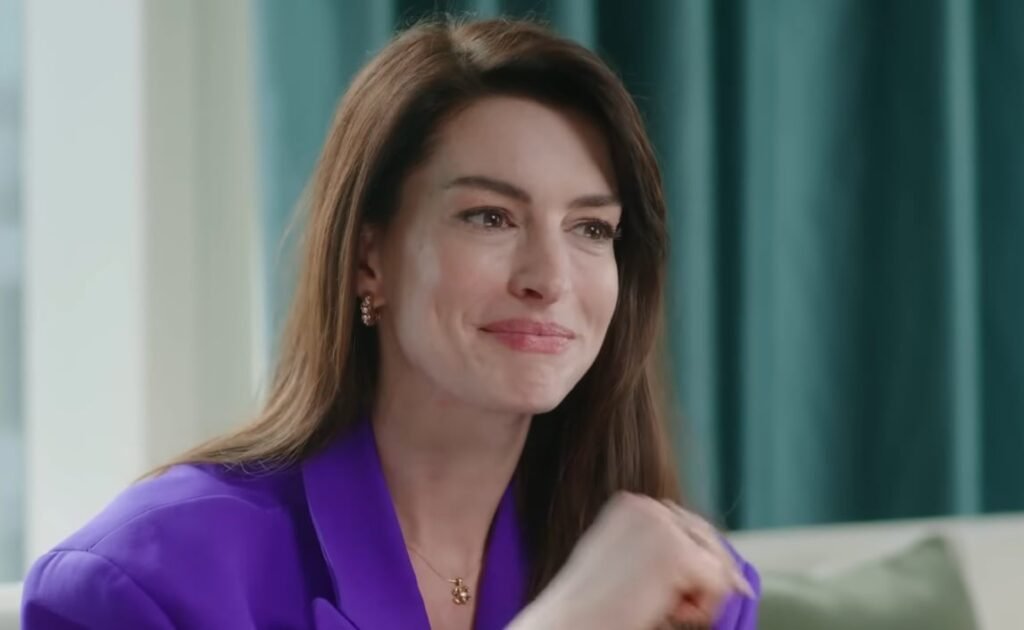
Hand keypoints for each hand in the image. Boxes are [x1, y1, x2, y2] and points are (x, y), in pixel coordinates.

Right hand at [509, 493, 752, 629]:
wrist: (569, 624)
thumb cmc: (591, 607)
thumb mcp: (625, 563)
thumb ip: (660, 552)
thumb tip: (726, 569)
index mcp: (630, 505)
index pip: (686, 526)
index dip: (692, 564)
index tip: (673, 593)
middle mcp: (647, 506)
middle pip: (708, 538)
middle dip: (698, 577)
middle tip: (667, 606)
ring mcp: (662, 527)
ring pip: (716, 561)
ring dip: (695, 593)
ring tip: (655, 606)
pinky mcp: (677, 553)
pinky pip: (719, 583)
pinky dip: (700, 609)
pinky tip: (663, 611)